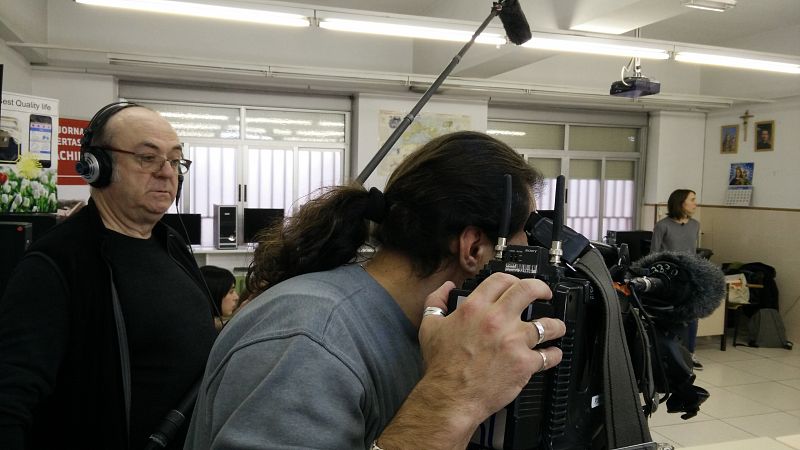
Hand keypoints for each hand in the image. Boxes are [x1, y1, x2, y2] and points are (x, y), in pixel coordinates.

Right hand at [419, 272, 565, 424]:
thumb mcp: (430, 327)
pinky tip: (552, 354)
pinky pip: (548, 356)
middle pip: (529, 291)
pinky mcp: (524, 363)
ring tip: (556, 327)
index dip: (512, 279)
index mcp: (475, 308)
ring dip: (555, 325)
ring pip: (547, 324)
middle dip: (541, 289)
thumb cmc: (442, 366)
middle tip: (545, 294)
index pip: (500, 280)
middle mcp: (497, 320)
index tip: (516, 284)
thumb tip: (446, 288)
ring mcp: (513, 341)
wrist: (451, 397)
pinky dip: (553, 355)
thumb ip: (435, 302)